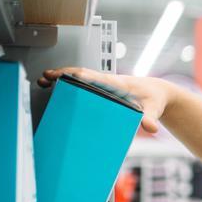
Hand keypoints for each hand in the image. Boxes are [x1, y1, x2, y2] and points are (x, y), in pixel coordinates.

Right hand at [38, 67, 170, 133]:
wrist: (158, 93)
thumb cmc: (154, 99)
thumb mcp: (153, 109)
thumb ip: (150, 118)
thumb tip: (150, 127)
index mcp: (118, 84)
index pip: (97, 77)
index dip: (81, 76)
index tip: (65, 76)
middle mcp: (108, 81)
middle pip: (82, 74)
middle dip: (64, 75)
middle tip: (46, 78)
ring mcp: (103, 84)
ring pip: (79, 77)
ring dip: (62, 77)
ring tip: (43, 80)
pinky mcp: (101, 88)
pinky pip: (82, 83)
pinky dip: (68, 82)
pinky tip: (54, 87)